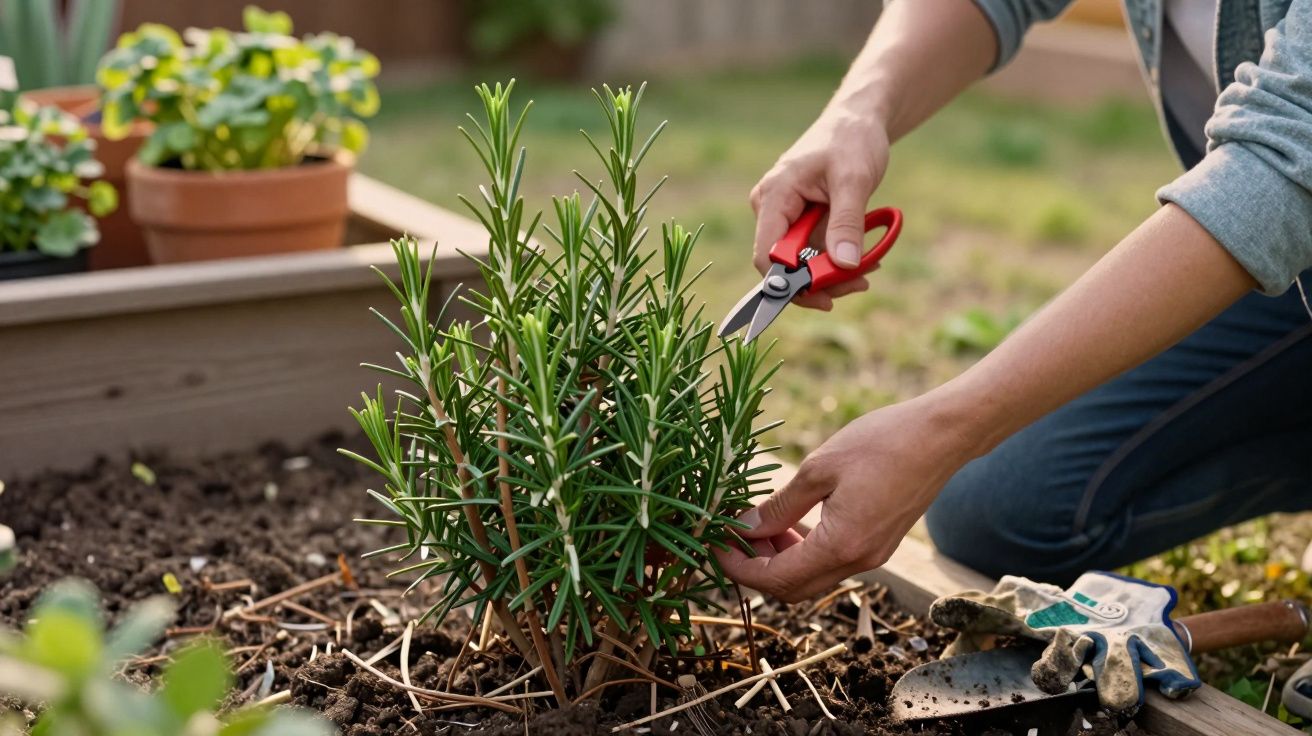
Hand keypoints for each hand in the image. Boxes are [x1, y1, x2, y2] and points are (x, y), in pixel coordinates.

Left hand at [717, 396, 976, 601]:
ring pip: (812, 578)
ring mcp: (872, 556)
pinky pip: (831, 563)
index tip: (713, 546)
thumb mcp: (820, 469)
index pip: (775, 579)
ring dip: (779, 560)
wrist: (942, 436)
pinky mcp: (878, 544)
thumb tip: (745, 529)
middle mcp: (858, 562)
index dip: (738, 568)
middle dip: (755, 569)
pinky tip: (790, 523)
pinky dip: (804, 551)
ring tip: (757, 526)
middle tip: (730, 537)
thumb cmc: (882, 442)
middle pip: (792, 589)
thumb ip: (780, 507)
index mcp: (841, 546)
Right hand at [749, 104, 890, 309]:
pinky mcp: (801, 222)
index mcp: (774, 196)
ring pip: (802, 264)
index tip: (825, 299)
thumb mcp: (854, 180)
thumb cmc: (851, 140)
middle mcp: (772, 210)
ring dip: (834, 274)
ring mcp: (786, 218)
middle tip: (861, 282)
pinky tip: (865, 259)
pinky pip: (815, 253)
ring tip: (870, 267)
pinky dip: (838, 261)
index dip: (790, 284)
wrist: (857, 121)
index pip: (766, 255)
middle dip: (822, 281)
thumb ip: (847, 223)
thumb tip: (844, 266)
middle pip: (785, 266)